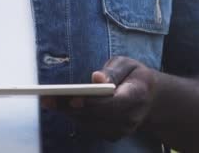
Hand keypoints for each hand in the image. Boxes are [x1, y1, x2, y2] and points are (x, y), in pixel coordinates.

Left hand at [41, 57, 157, 140]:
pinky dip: (74, 117)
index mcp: (137, 96)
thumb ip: (113, 71)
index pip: (113, 104)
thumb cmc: (134, 76)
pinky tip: (60, 106)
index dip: (92, 103)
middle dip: (71, 107)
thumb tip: (96, 78)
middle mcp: (131, 117)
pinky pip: (90, 127)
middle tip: (48, 98)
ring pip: (90, 124)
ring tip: (48, 101)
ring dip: (68, 113)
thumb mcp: (127, 64)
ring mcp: (122, 129)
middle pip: (97, 116)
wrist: (150, 98)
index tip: (73, 98)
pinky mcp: (113, 134)